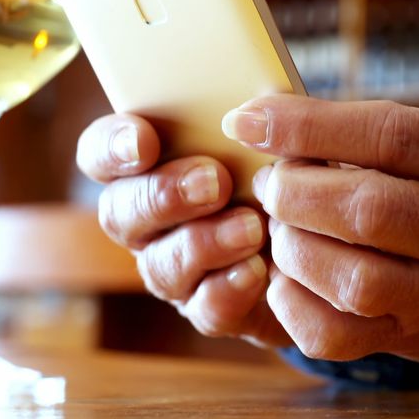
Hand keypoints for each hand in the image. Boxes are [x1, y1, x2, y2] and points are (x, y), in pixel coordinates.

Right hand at [77, 114, 290, 347]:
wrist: (320, 241)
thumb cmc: (280, 171)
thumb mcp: (269, 139)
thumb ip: (250, 123)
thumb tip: (259, 109)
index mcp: (146, 166)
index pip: (99, 152)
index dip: (111, 146)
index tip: (144, 141)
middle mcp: (145, 221)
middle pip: (119, 211)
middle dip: (164, 195)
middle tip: (214, 181)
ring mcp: (172, 270)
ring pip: (161, 264)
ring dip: (204, 243)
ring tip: (252, 227)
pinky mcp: (209, 309)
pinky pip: (205, 308)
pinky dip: (229, 289)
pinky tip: (257, 271)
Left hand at [221, 95, 418, 372]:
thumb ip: (380, 135)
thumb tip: (275, 120)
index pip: (386, 134)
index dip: (305, 125)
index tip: (246, 117)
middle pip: (364, 207)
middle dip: (293, 191)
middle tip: (271, 184)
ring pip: (351, 278)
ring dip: (293, 247)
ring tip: (283, 229)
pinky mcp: (414, 339)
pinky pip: (338, 336)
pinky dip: (295, 305)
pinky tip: (290, 278)